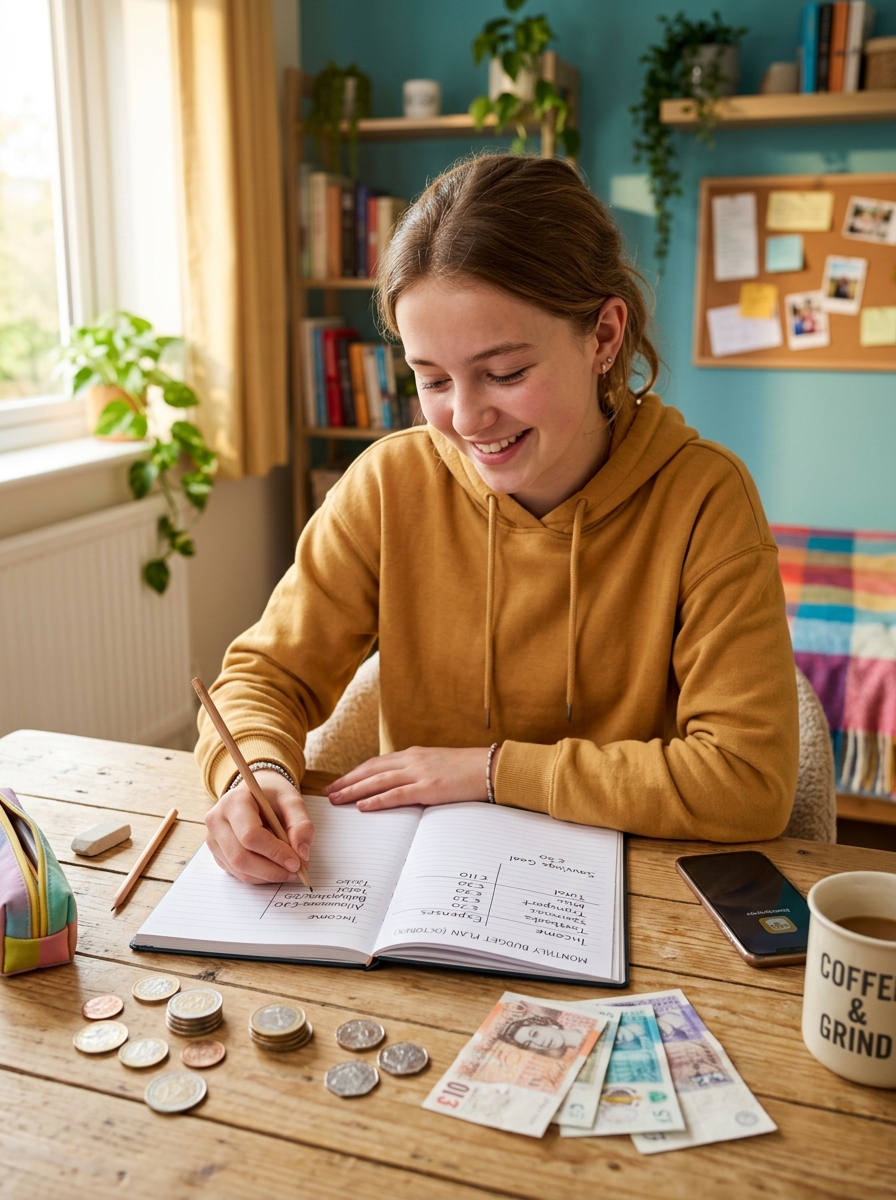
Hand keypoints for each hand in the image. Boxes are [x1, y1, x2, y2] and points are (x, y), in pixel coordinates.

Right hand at [205, 770, 314, 883]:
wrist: (254, 794)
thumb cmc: (272, 796)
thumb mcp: (292, 800)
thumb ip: (301, 825)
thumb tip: (302, 855)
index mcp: (233, 802)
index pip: (250, 835)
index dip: (275, 852)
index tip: (296, 862)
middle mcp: (217, 821)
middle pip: (240, 857)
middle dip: (271, 870)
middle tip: (296, 872)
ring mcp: (214, 839)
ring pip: (239, 870)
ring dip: (267, 876)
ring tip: (288, 871)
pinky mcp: (217, 854)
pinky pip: (238, 873)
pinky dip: (260, 877)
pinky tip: (275, 868)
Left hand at [324, 746, 497, 811]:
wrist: (492, 768)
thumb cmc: (468, 770)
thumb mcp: (439, 766)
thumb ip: (419, 773)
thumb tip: (403, 788)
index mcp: (414, 754)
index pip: (376, 763)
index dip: (355, 773)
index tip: (340, 782)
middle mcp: (412, 760)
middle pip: (371, 770)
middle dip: (347, 781)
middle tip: (328, 793)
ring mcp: (420, 773)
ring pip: (378, 781)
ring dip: (354, 791)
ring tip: (336, 800)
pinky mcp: (429, 788)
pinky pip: (396, 794)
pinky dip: (377, 800)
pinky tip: (362, 807)